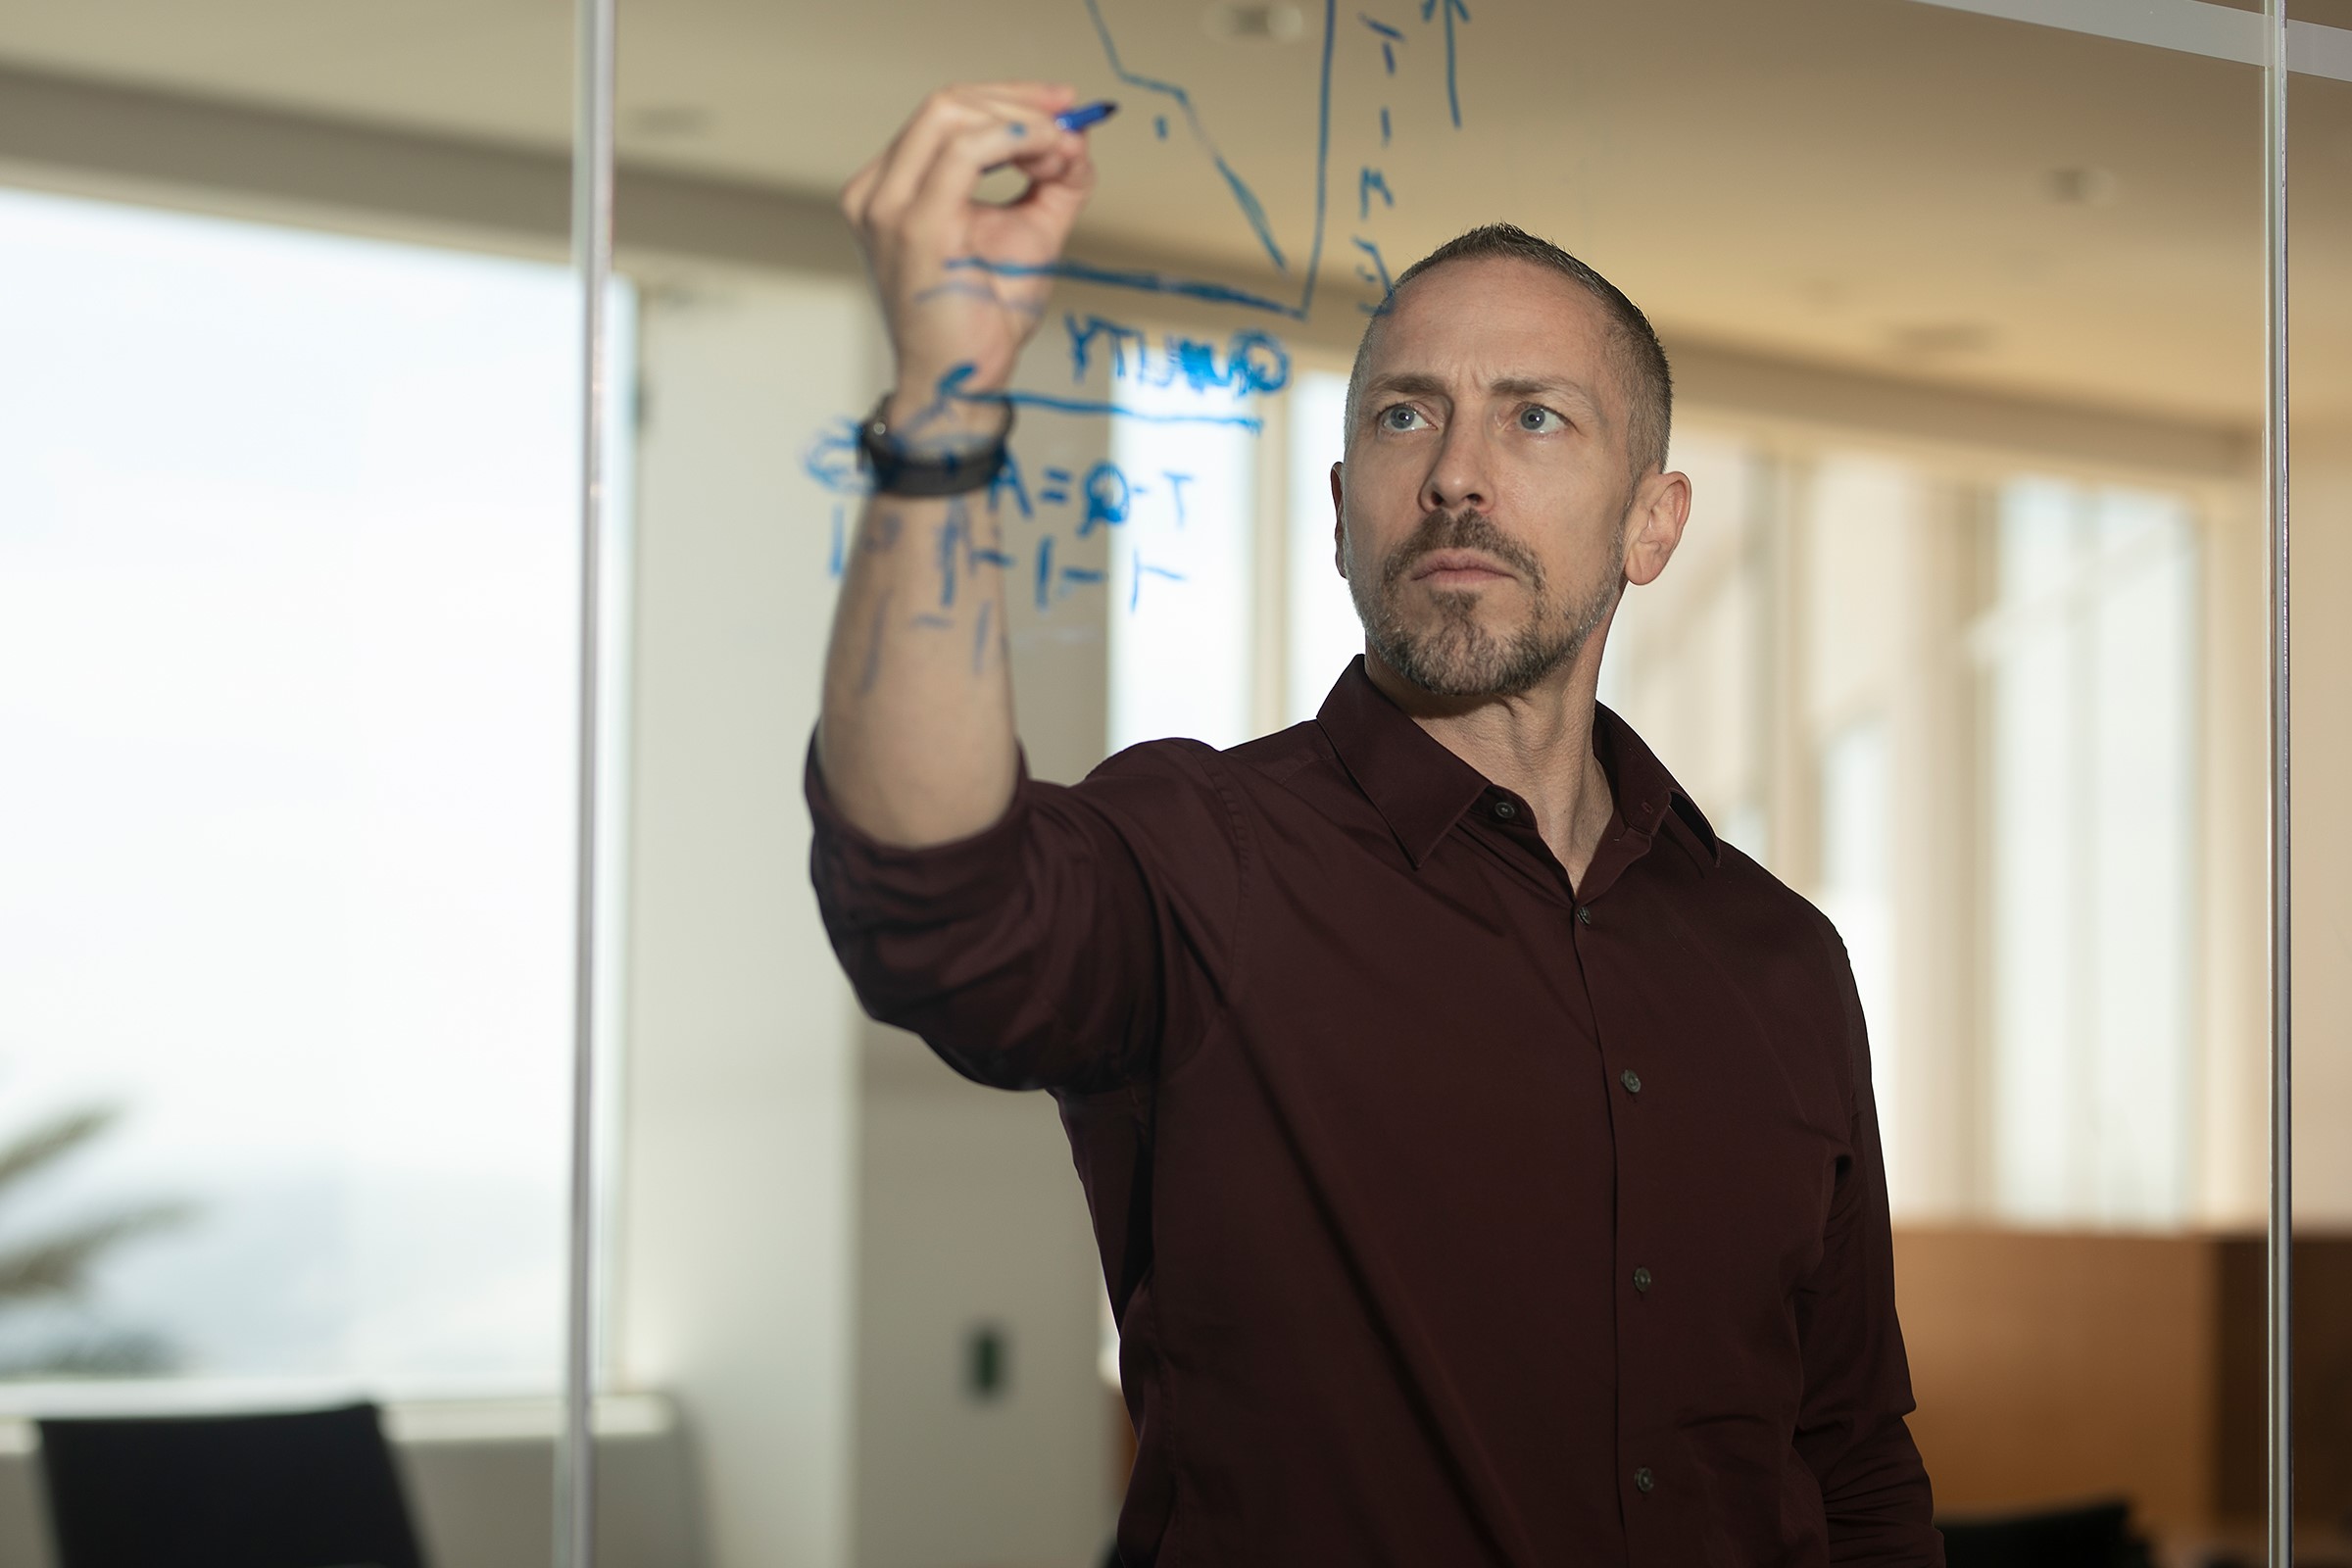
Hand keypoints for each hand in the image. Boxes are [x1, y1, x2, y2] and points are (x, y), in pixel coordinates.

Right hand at [841, 83, 1097, 435]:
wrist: (961, 383)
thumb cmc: (982, 321)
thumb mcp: (1028, 233)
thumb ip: (1052, 182)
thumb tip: (1078, 139)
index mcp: (893, 189)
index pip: (946, 115)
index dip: (1008, 98)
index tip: (1061, 106)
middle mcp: (879, 192)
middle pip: (945, 104)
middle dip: (1017, 101)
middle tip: (1069, 119)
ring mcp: (888, 206)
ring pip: (951, 115)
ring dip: (1020, 121)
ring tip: (1060, 152)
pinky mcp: (915, 226)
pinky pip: (965, 153)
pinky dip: (1015, 141)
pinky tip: (1047, 158)